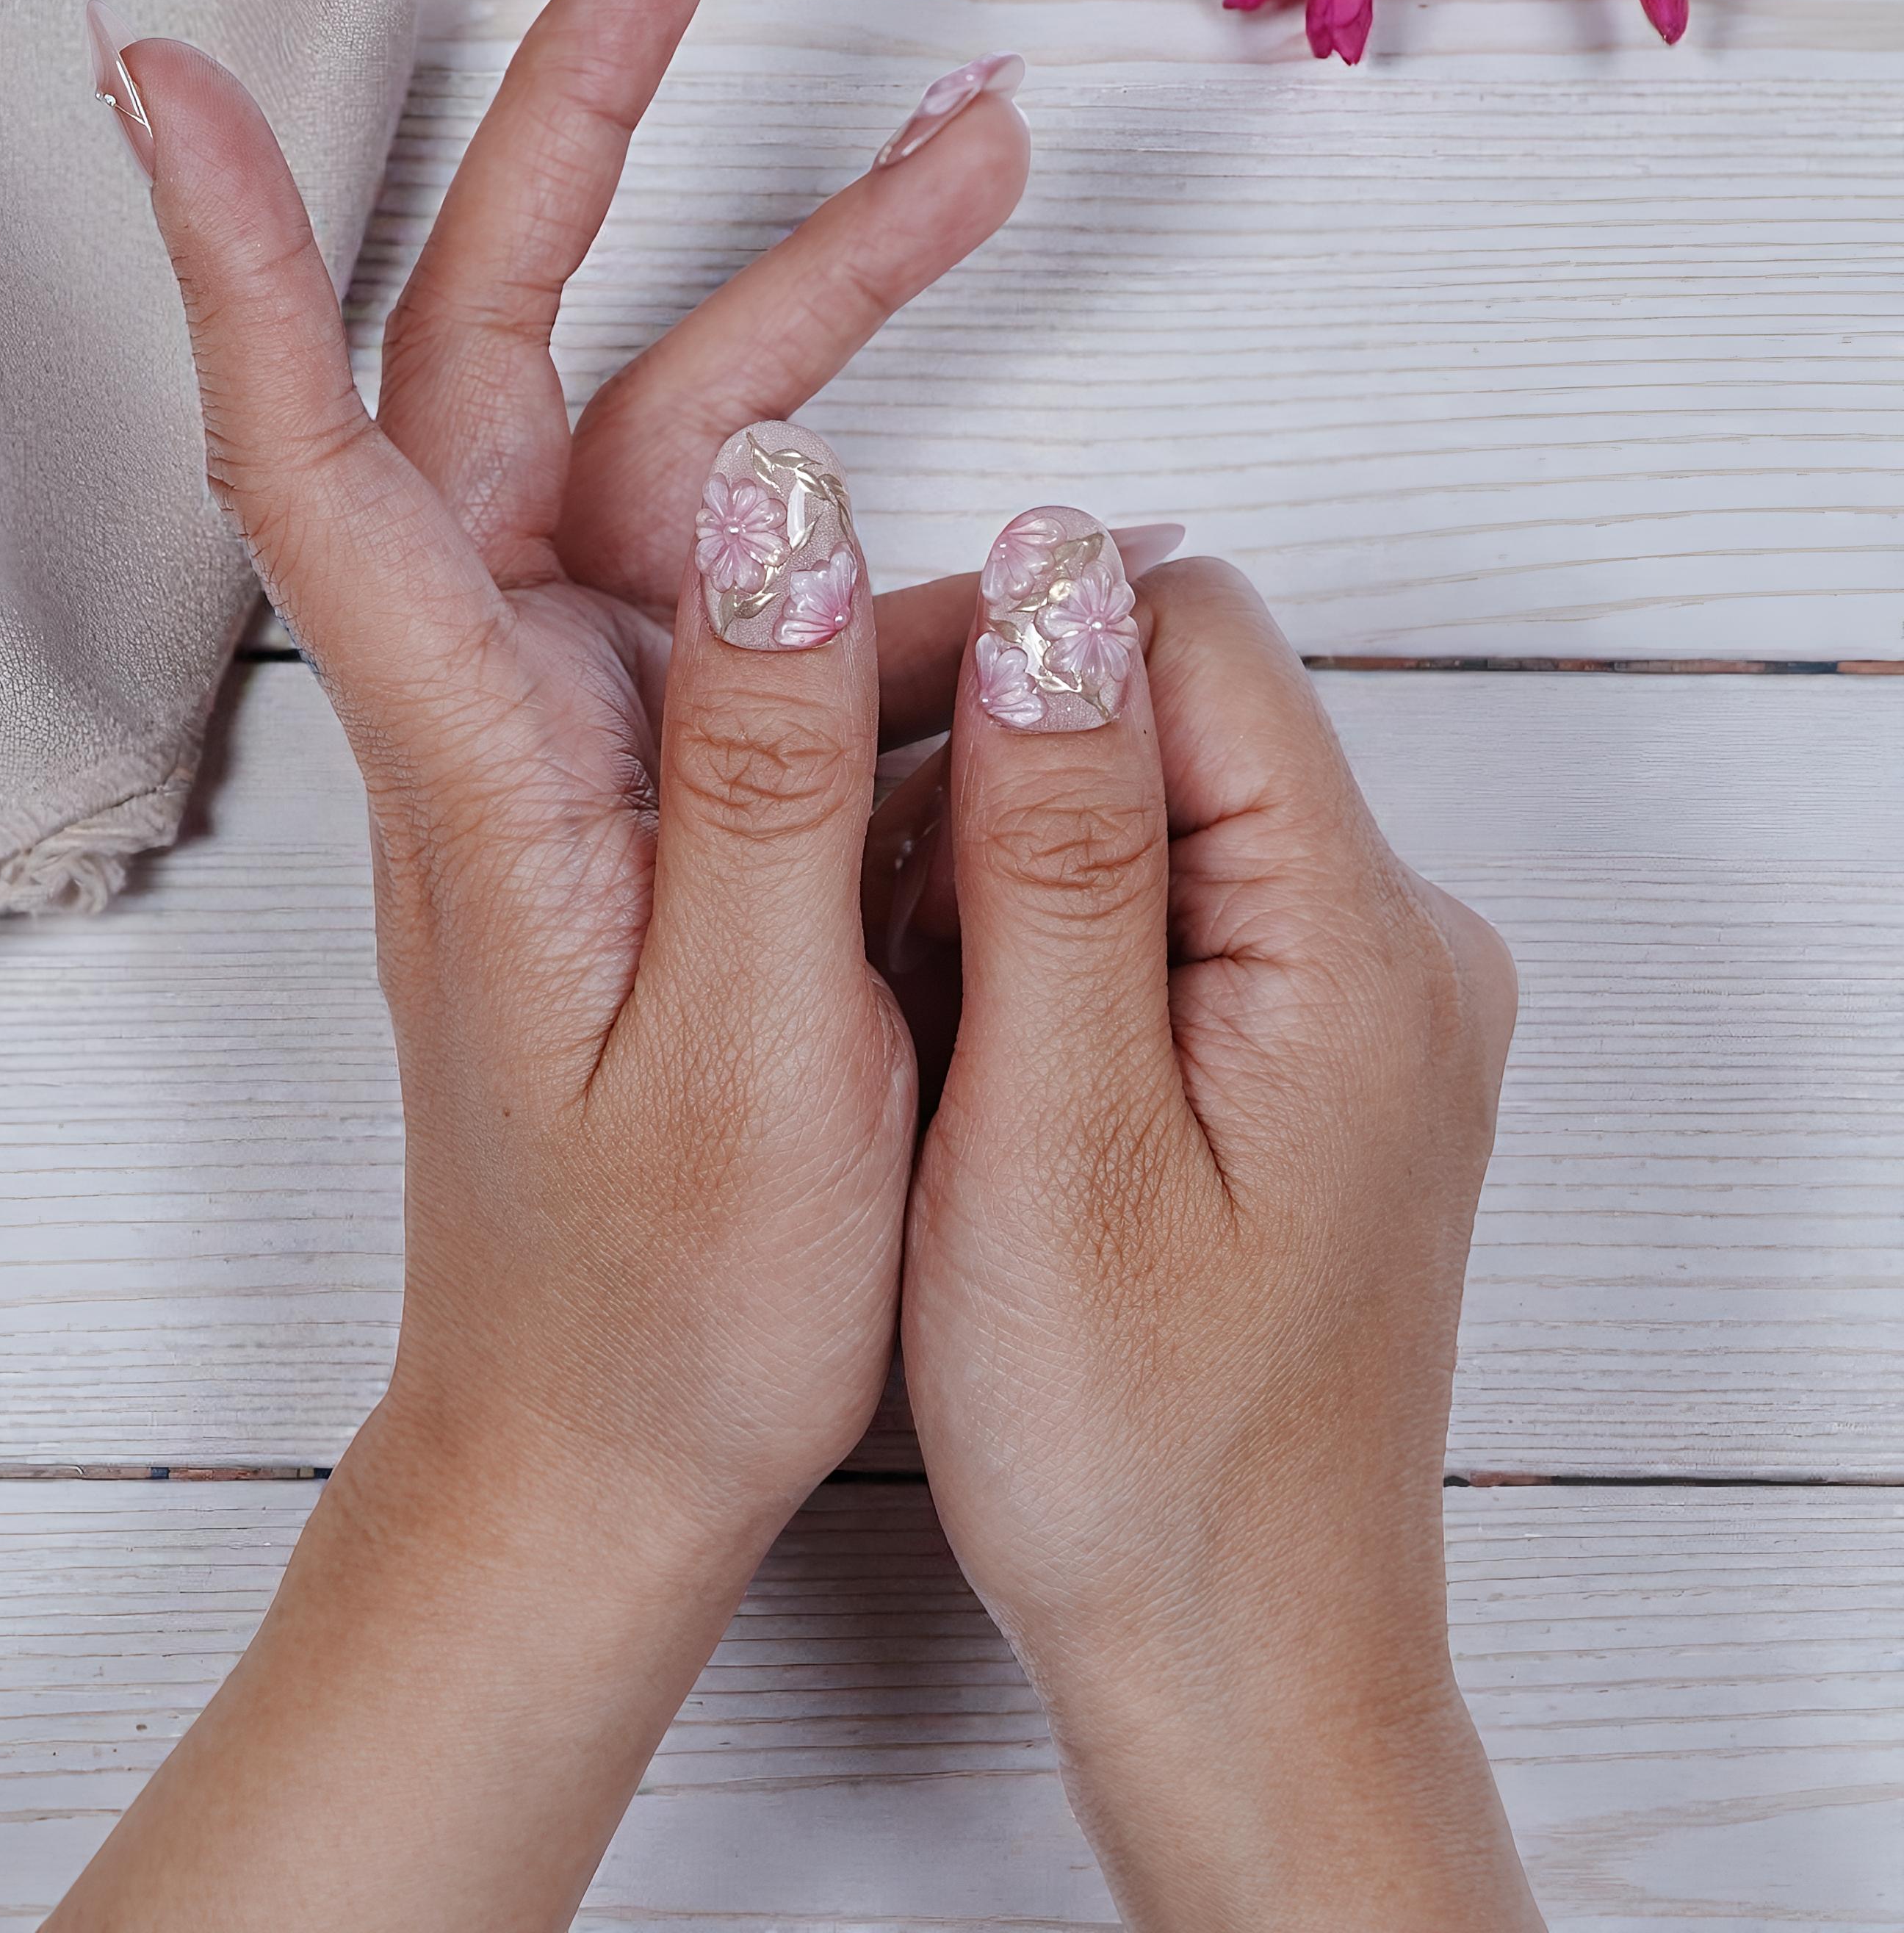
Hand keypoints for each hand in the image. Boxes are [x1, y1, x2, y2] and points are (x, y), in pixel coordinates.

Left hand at [51, 0, 1024, 1929]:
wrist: (612, 1440)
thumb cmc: (663, 1301)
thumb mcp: (757, 1055)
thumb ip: (764, 768)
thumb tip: (791, 491)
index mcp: (490, 773)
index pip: (321, 465)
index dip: (233, 254)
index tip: (165, 74)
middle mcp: (519, 717)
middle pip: (517, 363)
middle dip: (586, 131)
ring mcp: (599, 739)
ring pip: (684, 450)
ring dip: (817, 299)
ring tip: (977, 166)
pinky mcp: (676, 786)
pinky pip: (785, 609)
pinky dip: (898, 547)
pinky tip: (1032, 570)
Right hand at [887, 513, 1542, 1929]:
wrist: (1243, 1657)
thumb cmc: (1141, 1452)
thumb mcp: (1058, 1135)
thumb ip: (1058, 846)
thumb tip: (1050, 581)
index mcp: (1355, 937)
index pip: (1181, 628)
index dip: (996, 652)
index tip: (848, 770)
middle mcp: (1391, 941)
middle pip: (1166, 706)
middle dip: (982, 778)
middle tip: (869, 948)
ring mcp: (1354, 1001)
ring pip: (1146, 808)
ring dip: (998, 872)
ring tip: (917, 1036)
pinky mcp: (1307, 1058)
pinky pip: (1162, 913)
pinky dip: (1044, 952)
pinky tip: (976, 1072)